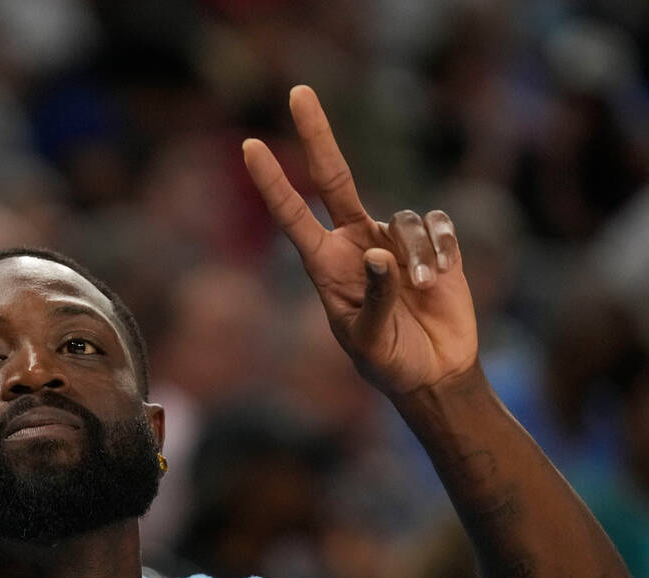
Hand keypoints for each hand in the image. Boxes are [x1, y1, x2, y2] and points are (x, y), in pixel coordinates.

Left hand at [242, 85, 477, 395]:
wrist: (433, 373)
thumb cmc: (388, 362)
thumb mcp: (369, 340)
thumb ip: (373, 298)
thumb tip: (378, 254)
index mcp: (325, 265)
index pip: (292, 215)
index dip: (272, 182)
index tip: (248, 147)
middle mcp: (355, 242)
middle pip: (334, 176)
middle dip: (317, 134)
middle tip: (298, 91)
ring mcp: (393, 240)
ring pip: (403, 217)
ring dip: (415, 253)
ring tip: (423, 289)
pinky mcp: (433, 243)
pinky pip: (437, 223)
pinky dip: (440, 248)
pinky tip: (441, 277)